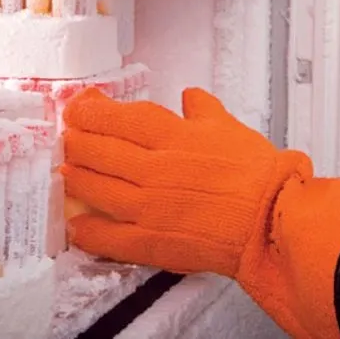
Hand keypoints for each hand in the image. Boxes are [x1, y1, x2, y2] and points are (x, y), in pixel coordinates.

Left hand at [61, 87, 310, 275]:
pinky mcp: (152, 242)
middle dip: (77, 141)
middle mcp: (153, 169)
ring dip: (76, 178)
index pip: (118, 117)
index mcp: (172, 137)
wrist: (272, 221)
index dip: (91, 111)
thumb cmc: (258, 176)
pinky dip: (88, 231)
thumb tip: (191, 97)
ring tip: (67, 173)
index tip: (80, 108)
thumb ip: (204, 111)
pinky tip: (77, 225)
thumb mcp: (231, 128)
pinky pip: (109, 236)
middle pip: (98, 150)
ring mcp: (148, 207)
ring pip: (95, 188)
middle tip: (69, 138)